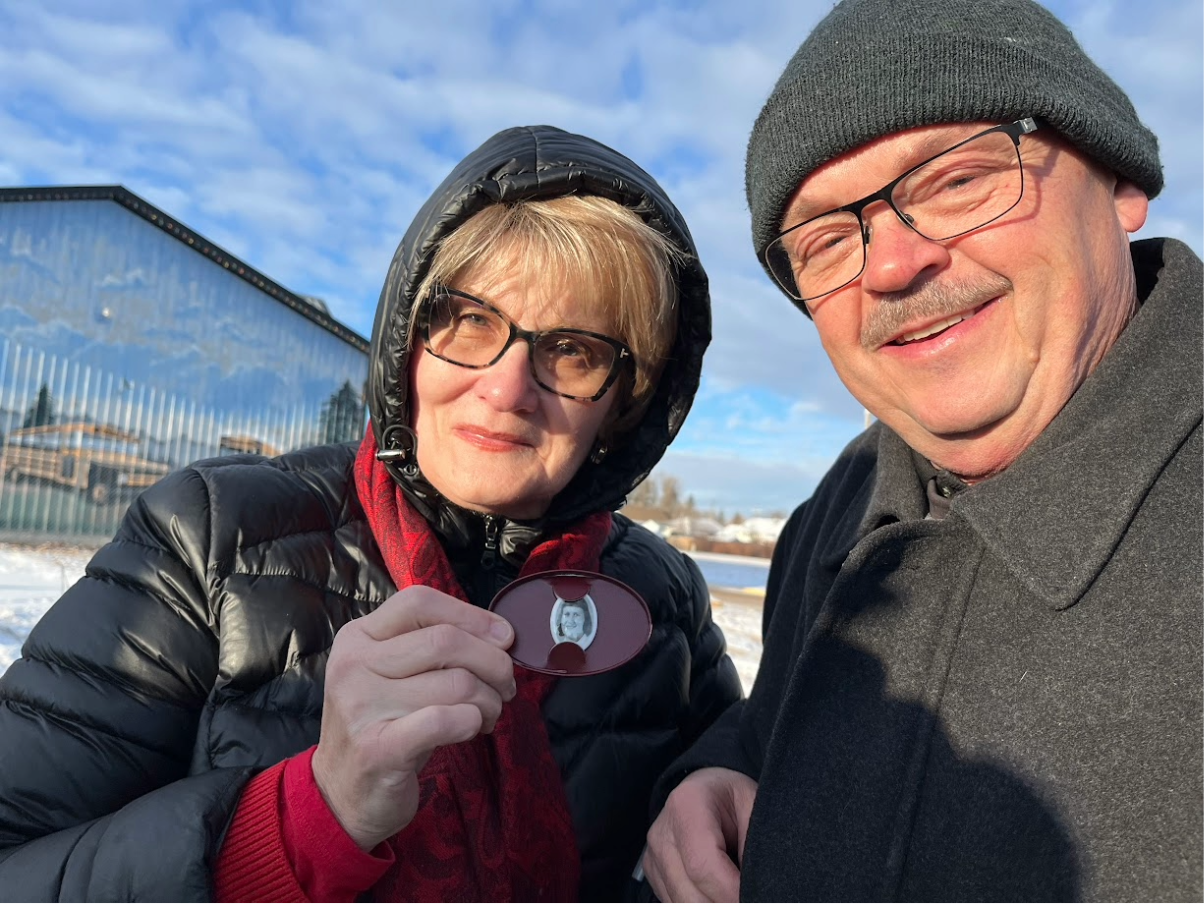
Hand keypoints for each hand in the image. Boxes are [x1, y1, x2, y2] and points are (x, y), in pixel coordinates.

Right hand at [310, 585, 515, 850]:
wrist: (343, 794)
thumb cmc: (384, 725)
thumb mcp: (394, 674)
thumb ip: (434, 646)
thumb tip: (501, 635)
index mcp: (358, 637)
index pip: (420, 602)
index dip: (472, 615)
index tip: (504, 637)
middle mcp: (353, 665)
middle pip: (445, 640)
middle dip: (493, 662)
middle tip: (505, 685)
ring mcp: (361, 707)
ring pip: (456, 682)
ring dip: (489, 700)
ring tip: (487, 714)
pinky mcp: (378, 749)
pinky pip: (447, 720)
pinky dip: (473, 721)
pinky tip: (471, 729)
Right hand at [643, 767, 756, 903]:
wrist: (709, 789)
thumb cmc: (734, 798)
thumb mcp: (755, 809)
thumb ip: (753, 850)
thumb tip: (754, 892)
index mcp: (687, 805)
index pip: (702, 866)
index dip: (731, 893)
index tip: (757, 898)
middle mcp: (662, 832)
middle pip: (690, 895)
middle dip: (724, 903)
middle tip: (750, 897)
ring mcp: (653, 855)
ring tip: (735, 891)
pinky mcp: (652, 872)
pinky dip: (701, 903)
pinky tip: (718, 891)